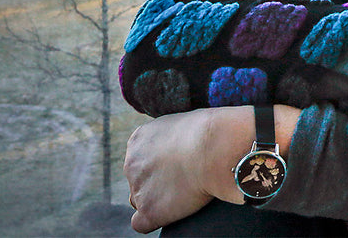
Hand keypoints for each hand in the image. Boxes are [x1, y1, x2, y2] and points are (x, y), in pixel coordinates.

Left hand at [125, 104, 301, 232]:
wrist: (215, 147)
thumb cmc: (208, 131)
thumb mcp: (181, 124)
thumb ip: (170, 138)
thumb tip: (177, 147)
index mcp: (138, 140)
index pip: (140, 159)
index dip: (159, 165)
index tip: (176, 166)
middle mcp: (131, 164)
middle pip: (137, 180)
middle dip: (155, 182)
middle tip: (180, 180)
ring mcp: (138, 188)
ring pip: (139, 201)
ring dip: (155, 200)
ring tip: (181, 194)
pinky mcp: (149, 210)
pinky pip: (141, 224)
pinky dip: (156, 219)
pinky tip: (172, 212)